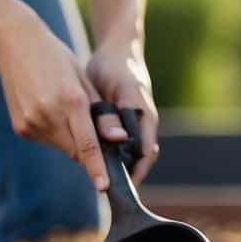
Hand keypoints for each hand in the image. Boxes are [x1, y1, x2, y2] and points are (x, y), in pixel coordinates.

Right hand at [0, 4, 125, 190]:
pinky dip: (53, 131)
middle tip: (88, 126)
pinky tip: (46, 107)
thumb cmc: (56, 57)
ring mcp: (31, 123)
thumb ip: (101, 113)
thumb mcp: (83, 80)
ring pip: (62, 146)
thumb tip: (117, 139)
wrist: (13, 42)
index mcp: (70, 101)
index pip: (88, 145)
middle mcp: (48, 116)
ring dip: (69, 138)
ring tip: (61, 107)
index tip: (104, 187)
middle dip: (87, 147)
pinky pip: (46, 139)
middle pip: (76, 150)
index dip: (97, 168)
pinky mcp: (20, 127)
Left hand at [87, 35, 159, 182]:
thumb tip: (120, 139)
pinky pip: (117, 145)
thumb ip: (118, 113)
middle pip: (138, 159)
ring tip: (102, 178)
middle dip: (126, 174)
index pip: (146, 155)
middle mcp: (143, 125)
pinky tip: (93, 158)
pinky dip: (108, 153)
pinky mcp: (121, 123)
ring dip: (117, 166)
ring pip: (127, 154)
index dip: (136, 173)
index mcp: (146, 118)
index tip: (125, 188)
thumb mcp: (118, 89)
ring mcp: (133, 125)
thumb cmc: (116, 67)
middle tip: (109, 189)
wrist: (116, 52)